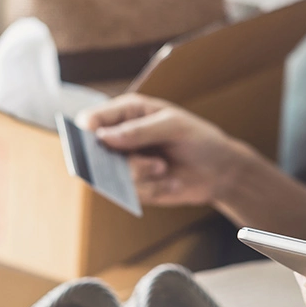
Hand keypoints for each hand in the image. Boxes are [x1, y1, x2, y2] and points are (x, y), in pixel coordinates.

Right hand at [77, 93, 248, 206]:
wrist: (219, 172)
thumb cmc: (199, 140)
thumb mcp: (175, 126)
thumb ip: (140, 130)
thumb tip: (103, 137)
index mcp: (127, 113)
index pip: (92, 119)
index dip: (87, 129)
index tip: (97, 139)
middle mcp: (119, 138)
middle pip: (94, 152)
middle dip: (124, 161)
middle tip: (154, 163)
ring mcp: (125, 163)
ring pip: (111, 176)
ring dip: (142, 176)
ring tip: (164, 169)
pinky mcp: (133, 187)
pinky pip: (129, 194)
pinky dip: (152, 190)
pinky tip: (170, 183)